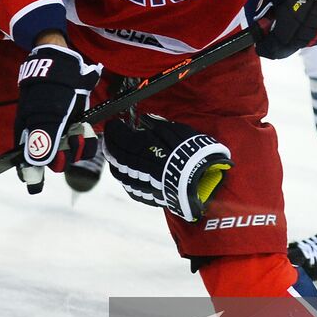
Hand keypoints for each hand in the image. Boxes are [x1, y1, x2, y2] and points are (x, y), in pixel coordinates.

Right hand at [14, 43, 101, 193]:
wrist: (62, 67)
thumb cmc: (50, 91)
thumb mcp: (46, 116)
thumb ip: (43, 143)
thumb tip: (35, 168)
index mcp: (29, 136)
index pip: (28, 165)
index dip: (34, 174)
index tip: (39, 181)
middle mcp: (43, 137)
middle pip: (55, 162)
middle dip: (64, 156)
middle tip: (68, 139)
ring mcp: (59, 132)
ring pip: (70, 153)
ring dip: (77, 146)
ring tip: (79, 130)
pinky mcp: (73, 125)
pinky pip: (81, 142)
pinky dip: (86, 139)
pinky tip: (85, 129)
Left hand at [104, 114, 231, 221]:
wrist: (206, 182)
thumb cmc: (193, 154)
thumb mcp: (177, 131)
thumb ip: (157, 125)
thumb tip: (146, 120)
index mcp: (143, 148)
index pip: (120, 137)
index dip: (114, 129)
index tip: (114, 123)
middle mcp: (137, 167)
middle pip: (116, 154)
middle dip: (111, 143)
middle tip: (111, 135)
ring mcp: (141, 184)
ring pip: (118, 172)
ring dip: (114, 160)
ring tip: (114, 152)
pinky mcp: (147, 196)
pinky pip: (128, 186)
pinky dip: (123, 176)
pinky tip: (125, 171)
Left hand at [253, 0, 316, 58]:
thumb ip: (268, 8)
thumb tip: (266, 14)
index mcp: (288, 34)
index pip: (271, 50)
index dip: (263, 44)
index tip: (259, 37)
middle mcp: (308, 39)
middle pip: (290, 44)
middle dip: (282, 33)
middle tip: (277, 15)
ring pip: (307, 36)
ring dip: (300, 26)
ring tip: (300, 4)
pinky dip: (316, 20)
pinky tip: (315, 3)